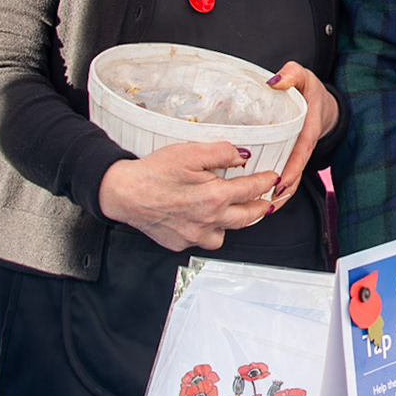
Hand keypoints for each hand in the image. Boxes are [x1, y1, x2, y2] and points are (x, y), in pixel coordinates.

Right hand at [98, 141, 283, 250]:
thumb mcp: (190, 152)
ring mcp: (194, 236)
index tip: (272, 178)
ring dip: (233, 223)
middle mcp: (208, 221)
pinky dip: (208, 231)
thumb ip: (222, 152)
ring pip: (225, 234)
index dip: (266, 182)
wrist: (123, 193)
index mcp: (215, 197)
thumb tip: (242, 155)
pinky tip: (204, 219)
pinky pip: (203, 241)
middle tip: (267, 200)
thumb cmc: (153, 172)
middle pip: (248, 218)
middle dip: (261, 207)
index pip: (252, 190)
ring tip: (234, 211)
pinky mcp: (180, 243)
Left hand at [265, 61, 339, 201]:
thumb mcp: (304, 76)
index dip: (292, 168)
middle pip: (296, 171)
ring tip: (264, 209)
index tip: (280, 182)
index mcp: (308, 128)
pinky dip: (278, 190)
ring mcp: (298, 154)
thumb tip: (273, 82)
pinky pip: (287, 175)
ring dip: (281, 195)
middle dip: (284, 189)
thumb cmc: (311, 90)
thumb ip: (291, 74)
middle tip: (267, 203)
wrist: (324, 103)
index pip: (301, 151)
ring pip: (292, 178)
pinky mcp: (291, 157)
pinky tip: (263, 201)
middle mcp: (304, 145)